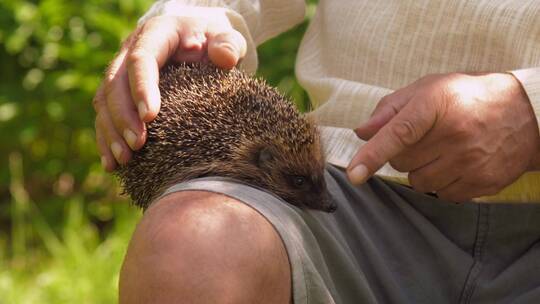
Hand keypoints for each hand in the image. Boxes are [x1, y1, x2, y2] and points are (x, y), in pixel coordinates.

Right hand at [93, 7, 246, 170]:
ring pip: (104, 102)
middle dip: (123, 116)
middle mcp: (129, 51)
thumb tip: (225, 58)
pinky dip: (107, 140)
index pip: (141, 59)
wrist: (197, 41)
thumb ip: (229, 44)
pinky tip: (113, 163)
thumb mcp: (225, 37)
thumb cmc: (212, 41)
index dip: (141, 87)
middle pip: (115, 83)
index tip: (150, 116)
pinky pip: (105, 116)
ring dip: (111, 132)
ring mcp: (121, 73)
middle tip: (138, 144)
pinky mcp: (120, 94)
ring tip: (125, 160)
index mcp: (155, 34)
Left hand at [348, 73, 539, 201]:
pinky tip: (456, 164)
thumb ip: (391, 108)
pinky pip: (442, 195)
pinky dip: (442, 184)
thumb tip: (362, 131)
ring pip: (419, 183)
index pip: (399, 133)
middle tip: (423, 139)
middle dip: (403, 154)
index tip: (355, 174)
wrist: (526, 114)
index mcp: (437, 103)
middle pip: (402, 162)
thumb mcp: (429, 89)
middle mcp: (455, 134)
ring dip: (421, 171)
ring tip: (442, 151)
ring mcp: (470, 161)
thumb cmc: (467, 97)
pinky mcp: (482, 182)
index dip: (373, 154)